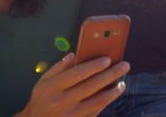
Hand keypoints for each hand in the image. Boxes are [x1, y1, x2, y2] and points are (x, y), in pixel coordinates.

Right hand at [15, 53, 129, 116]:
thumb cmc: (41, 100)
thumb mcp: (42, 82)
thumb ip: (58, 68)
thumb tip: (73, 55)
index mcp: (53, 87)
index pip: (78, 74)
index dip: (94, 66)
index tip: (108, 59)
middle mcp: (62, 101)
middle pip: (92, 86)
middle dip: (111, 74)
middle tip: (124, 66)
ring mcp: (71, 115)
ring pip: (98, 101)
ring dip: (113, 91)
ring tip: (122, 83)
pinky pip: (96, 112)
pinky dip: (105, 103)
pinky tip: (112, 95)